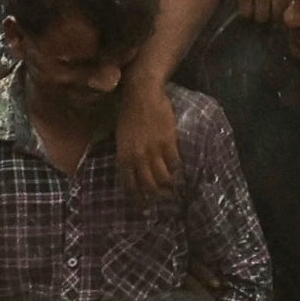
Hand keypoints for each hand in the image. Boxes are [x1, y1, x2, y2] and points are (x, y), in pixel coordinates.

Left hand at [118, 69, 180, 194]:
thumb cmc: (129, 114)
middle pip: (149, 185)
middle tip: (163, 198)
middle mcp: (138, 157)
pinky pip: (174, 161)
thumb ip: (127, 156)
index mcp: (124, 158)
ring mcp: (153, 150)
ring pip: (163, 177)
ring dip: (169, 185)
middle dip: (156, 196)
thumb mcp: (121, 139)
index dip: (137, 199)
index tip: (143, 206)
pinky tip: (178, 168)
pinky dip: (176, 167)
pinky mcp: (168, 141)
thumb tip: (134, 172)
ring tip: (173, 187)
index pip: (130, 186)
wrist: (141, 94)